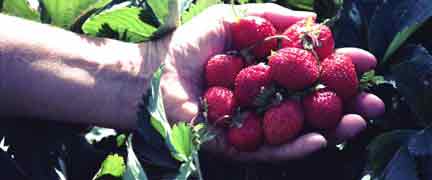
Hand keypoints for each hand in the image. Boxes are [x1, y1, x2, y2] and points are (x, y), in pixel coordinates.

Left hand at [156, 3, 380, 161]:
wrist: (153, 72)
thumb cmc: (190, 46)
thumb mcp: (234, 19)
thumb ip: (271, 18)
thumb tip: (312, 19)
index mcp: (267, 73)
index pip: (311, 73)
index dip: (339, 67)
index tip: (366, 61)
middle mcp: (265, 101)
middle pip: (312, 106)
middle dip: (345, 103)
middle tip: (374, 102)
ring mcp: (254, 125)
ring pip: (298, 131)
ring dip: (332, 128)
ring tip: (359, 121)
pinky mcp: (238, 145)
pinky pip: (270, 150)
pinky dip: (294, 146)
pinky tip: (320, 137)